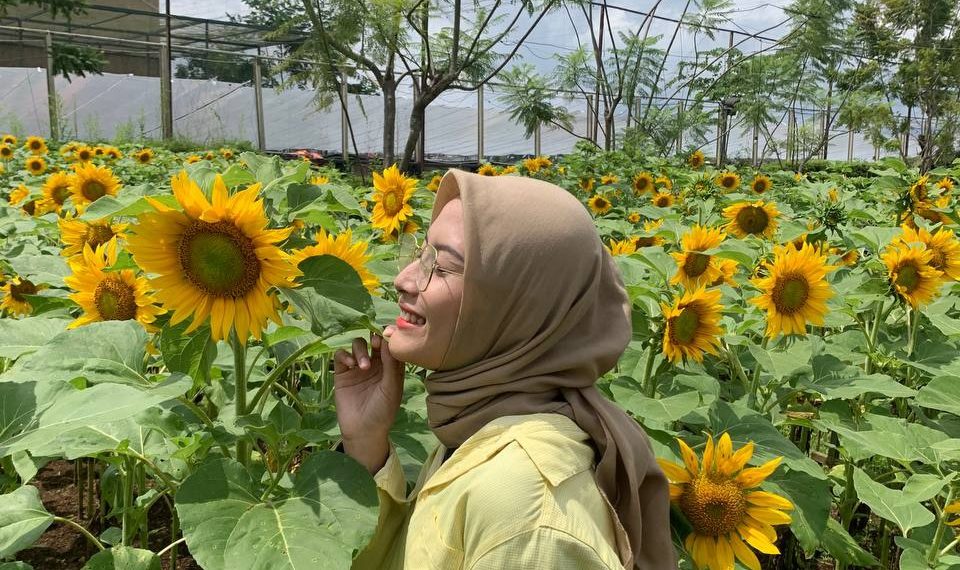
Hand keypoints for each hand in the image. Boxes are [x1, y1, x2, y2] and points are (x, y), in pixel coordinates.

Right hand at [332, 329, 404, 444]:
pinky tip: (351, 365)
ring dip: (360, 350)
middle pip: (373, 340)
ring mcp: (357, 367)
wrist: (363, 431)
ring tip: (363, 366)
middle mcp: (375, 363)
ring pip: (358, 345)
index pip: (390, 345)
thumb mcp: (391, 388)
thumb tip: (389, 341)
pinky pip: (341, 356)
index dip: (389, 337)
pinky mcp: (342, 373)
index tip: (388, 334)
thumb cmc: (383, 411)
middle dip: (374, 338)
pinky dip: (345, 356)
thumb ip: (391, 365)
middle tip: (376, 343)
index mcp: (390, 366)